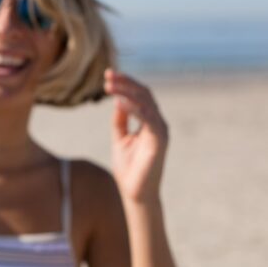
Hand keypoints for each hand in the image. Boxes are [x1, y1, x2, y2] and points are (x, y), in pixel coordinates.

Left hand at [104, 69, 169, 203]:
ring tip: (109, 86)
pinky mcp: (159, 141)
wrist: (135, 192)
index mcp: (149, 121)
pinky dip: (134, 108)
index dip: (126, 83)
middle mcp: (157, 123)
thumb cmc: (129, 166)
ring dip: (127, 92)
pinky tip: (119, 102)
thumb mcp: (120, 137)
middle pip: (144, 94)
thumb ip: (120, 119)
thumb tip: (117, 99)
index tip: (108, 74)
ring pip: (146, 103)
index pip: (140, 95)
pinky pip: (148, 119)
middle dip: (125, 83)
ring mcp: (160, 131)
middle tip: (107, 76)